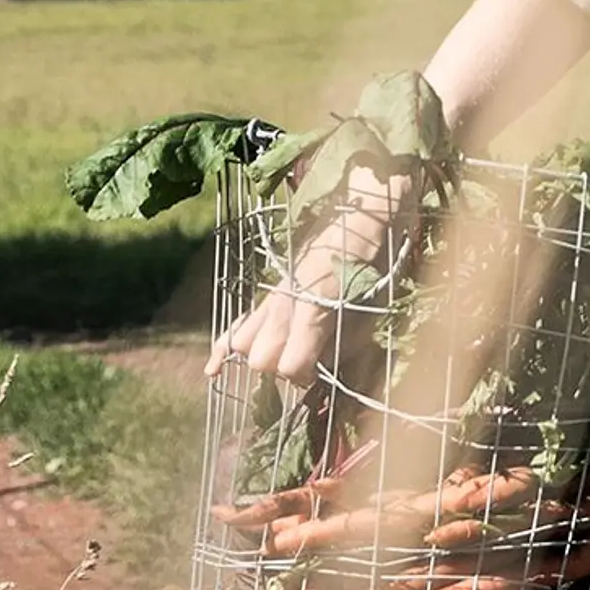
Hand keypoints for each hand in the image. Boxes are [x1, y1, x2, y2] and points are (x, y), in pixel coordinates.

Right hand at [206, 164, 413, 386]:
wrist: (362, 213)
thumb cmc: (375, 258)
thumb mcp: (374, 307)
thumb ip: (350, 342)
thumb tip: (329, 369)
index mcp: (312, 308)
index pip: (289, 365)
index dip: (307, 377)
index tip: (325, 372)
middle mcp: (284, 303)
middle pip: (261, 360)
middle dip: (285, 369)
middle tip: (311, 363)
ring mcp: (272, 297)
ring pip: (243, 344)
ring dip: (263, 357)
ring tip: (285, 355)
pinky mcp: (269, 294)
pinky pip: (236, 325)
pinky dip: (223, 350)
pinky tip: (214, 372)